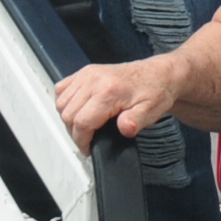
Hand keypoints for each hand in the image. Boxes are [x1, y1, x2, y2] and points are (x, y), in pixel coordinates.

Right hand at [56, 55, 182, 152]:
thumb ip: (136, 121)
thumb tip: (125, 128)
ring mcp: (88, 74)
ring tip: (86, 126)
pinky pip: (62, 88)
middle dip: (75, 132)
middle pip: (68, 114)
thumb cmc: (155, 92)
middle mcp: (94, 80)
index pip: (81, 122)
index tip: (89, 149)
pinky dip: (65, 101)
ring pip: (62, 103)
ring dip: (69, 118)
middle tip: (89, 140)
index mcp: (109, 91)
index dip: (82, 141)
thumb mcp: (151, 111)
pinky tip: (79, 109)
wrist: (159, 74)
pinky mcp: (86, 71)